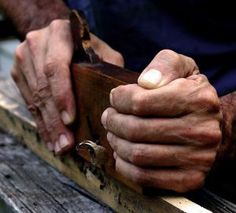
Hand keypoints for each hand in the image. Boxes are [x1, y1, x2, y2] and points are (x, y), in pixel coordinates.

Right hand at [11, 19, 123, 154]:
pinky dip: (41, 122)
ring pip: (35, 99)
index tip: (70, 120)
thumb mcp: (104, 51)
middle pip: (43, 87)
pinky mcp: (19, 73)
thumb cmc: (87, 47)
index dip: (62, 95)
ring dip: (48, 126)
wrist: (58, 37)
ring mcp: (25, 59)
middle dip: (55, 120)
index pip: (56, 67)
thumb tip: (119, 97)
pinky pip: (29, 102)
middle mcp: (37, 44)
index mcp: (59, 34)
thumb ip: (110, 67)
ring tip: (59, 146)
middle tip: (66, 143)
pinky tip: (50, 137)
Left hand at [101, 50, 221, 191]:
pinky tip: (121, 154)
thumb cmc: (190, 95)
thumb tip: (145, 82)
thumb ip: (164, 65)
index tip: (115, 98)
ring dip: (116, 143)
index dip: (119, 99)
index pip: (141, 102)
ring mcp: (197, 159)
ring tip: (113, 133)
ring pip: (138, 154)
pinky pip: (145, 177)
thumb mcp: (183, 69)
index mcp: (197, 99)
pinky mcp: (189, 178)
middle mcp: (201, 131)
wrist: (213, 127)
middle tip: (108, 117)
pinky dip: (124, 166)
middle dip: (113, 122)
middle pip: (136, 130)